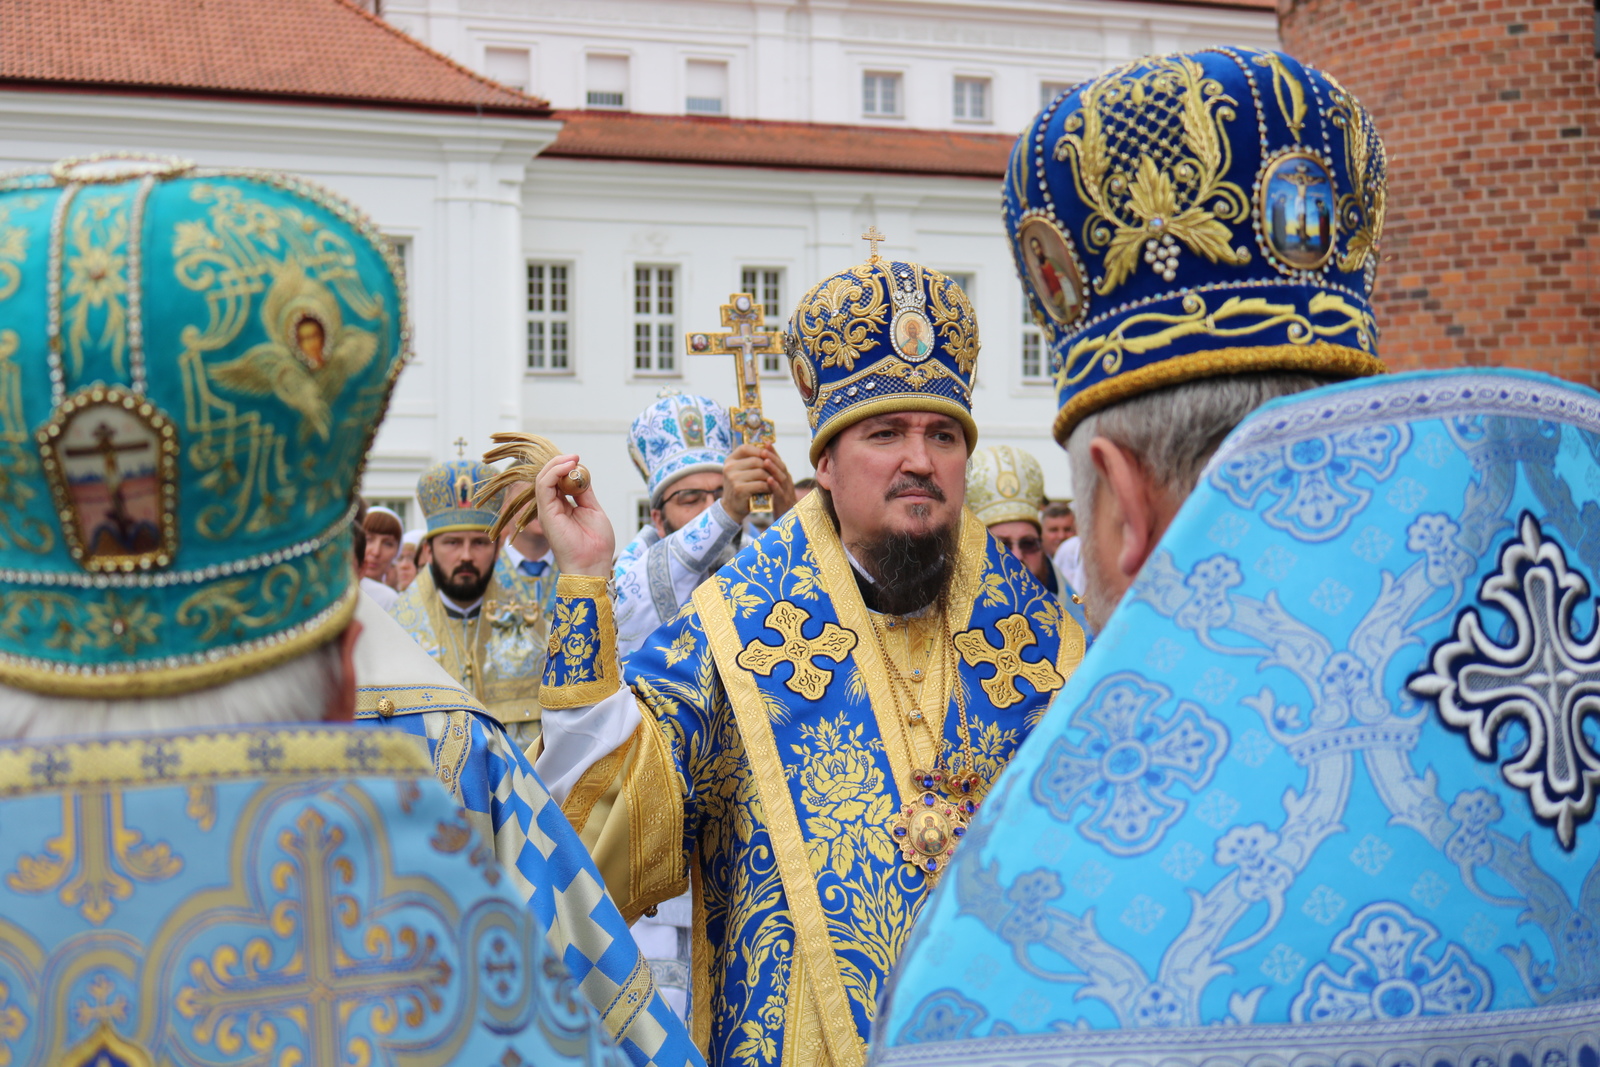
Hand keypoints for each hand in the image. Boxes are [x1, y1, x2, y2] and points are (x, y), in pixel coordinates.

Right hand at [535, 454, 613, 577]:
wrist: (594, 564)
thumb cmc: (596, 544)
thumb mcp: (592, 510)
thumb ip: (584, 492)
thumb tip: (581, 473)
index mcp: (562, 507)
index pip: (557, 481)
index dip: (565, 467)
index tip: (578, 460)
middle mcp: (551, 507)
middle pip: (548, 477)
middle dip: (560, 462)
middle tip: (575, 457)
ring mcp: (547, 510)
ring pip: (543, 478)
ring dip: (557, 465)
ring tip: (573, 460)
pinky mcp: (546, 513)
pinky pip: (544, 486)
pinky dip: (554, 472)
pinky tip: (569, 467)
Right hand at [721, 443, 774, 523]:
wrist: (732, 507)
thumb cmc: (741, 486)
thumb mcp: (743, 471)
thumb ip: (752, 459)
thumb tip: (769, 444)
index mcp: (730, 460)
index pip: (745, 448)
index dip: (759, 450)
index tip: (768, 456)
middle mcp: (729, 467)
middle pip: (756, 460)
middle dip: (769, 466)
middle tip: (777, 472)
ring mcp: (733, 478)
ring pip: (760, 472)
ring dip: (770, 477)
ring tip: (774, 481)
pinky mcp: (739, 489)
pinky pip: (760, 484)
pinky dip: (769, 486)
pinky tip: (771, 489)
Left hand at [765, 446, 797, 517]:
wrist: (783, 523)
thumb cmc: (776, 503)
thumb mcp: (773, 487)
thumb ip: (769, 475)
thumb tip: (759, 462)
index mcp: (783, 478)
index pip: (778, 462)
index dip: (773, 452)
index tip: (765, 442)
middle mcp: (787, 483)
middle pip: (782, 467)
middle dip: (773, 457)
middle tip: (764, 449)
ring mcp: (787, 493)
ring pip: (782, 478)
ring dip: (774, 469)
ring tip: (765, 461)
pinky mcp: (784, 504)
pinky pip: (780, 493)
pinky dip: (775, 486)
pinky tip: (769, 480)